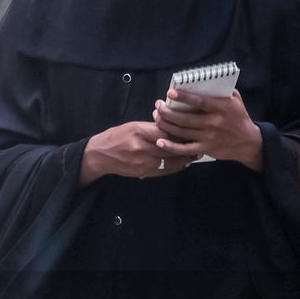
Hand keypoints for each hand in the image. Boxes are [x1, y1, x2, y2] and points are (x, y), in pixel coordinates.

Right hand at [79, 120, 199, 185]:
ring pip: (169, 161)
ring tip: (195, 155)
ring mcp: (142, 162)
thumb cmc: (116, 137)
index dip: (180, 132)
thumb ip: (152, 127)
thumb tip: (171, 126)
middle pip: (170, 148)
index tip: (191, 130)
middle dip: (186, 147)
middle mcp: (141, 148)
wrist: (100, 155)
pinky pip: (163, 171)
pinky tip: (182, 164)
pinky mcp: (143, 172)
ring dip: (184, 159)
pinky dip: (175, 168)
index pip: (165, 132)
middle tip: (199, 144)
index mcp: (139, 132)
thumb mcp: (133, 126)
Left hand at [151, 88, 262, 171]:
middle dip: (167, 112)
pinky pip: (185, 149)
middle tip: (158, 105)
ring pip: (181, 132)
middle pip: (185, 118)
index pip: (199, 101)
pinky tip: (160, 142)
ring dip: (166, 124)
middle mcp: (214, 123)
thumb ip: (221, 90)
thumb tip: (203, 81)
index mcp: (222, 108)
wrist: (248, 142)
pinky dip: (171, 146)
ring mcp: (208, 137)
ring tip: (157, 116)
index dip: (183, 97)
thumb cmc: (239, 117)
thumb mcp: (235, 100)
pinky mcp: (205, 149)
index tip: (170, 92)